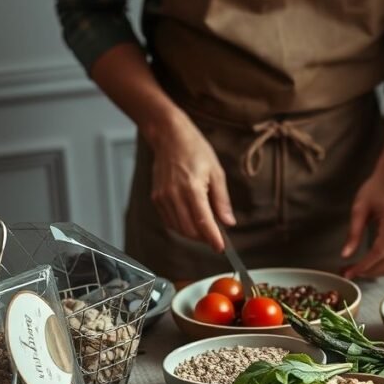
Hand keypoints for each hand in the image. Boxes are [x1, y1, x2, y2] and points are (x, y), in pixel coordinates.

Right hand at [148, 110, 234, 251]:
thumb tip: (228, 222)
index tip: (221, 248)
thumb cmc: (194, 150)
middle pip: (190, 229)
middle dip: (204, 237)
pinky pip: (169, 221)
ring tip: (205, 226)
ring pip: (179, 228)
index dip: (212, 238)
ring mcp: (162, 197)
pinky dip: (181, 225)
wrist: (169, 136)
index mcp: (191, 188)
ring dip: (193, 233)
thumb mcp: (216, 172)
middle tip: (217, 235)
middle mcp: (174, 195)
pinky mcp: (156, 198)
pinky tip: (191, 219)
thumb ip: (222, 200)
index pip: (203, 221)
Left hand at [341, 170, 383, 278]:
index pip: (378, 253)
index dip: (363, 266)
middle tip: (350, 272)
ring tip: (361, 271)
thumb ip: (353, 232)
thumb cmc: (375, 190)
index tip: (349, 273)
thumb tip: (346, 255)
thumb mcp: (359, 208)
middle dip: (369, 272)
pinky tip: (377, 268)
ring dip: (380, 272)